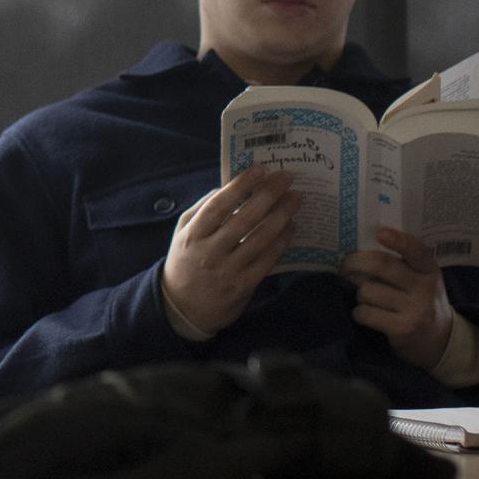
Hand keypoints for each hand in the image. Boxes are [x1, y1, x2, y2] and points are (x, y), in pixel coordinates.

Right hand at [162, 166, 300, 333]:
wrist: (182, 308)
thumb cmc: (185, 262)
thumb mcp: (182, 234)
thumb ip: (201, 210)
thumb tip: (227, 187)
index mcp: (193, 235)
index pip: (218, 205)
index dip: (240, 186)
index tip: (260, 170)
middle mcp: (210, 252)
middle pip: (244, 218)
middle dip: (268, 194)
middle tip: (287, 178)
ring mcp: (228, 270)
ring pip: (260, 238)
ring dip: (281, 215)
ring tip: (295, 199)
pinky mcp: (244, 285)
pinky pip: (267, 259)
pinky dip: (281, 241)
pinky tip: (291, 227)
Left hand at [341, 228, 454, 370]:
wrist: (441, 339)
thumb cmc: (421, 301)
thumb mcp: (421, 279)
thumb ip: (402, 264)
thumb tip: (360, 250)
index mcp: (429, 270)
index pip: (416, 251)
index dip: (398, 240)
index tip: (380, 233)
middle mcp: (425, 288)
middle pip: (382, 266)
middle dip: (355, 262)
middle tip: (344, 266)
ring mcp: (415, 309)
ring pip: (368, 290)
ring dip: (359, 294)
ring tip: (367, 298)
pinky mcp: (403, 329)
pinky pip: (366, 313)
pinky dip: (359, 312)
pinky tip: (367, 314)